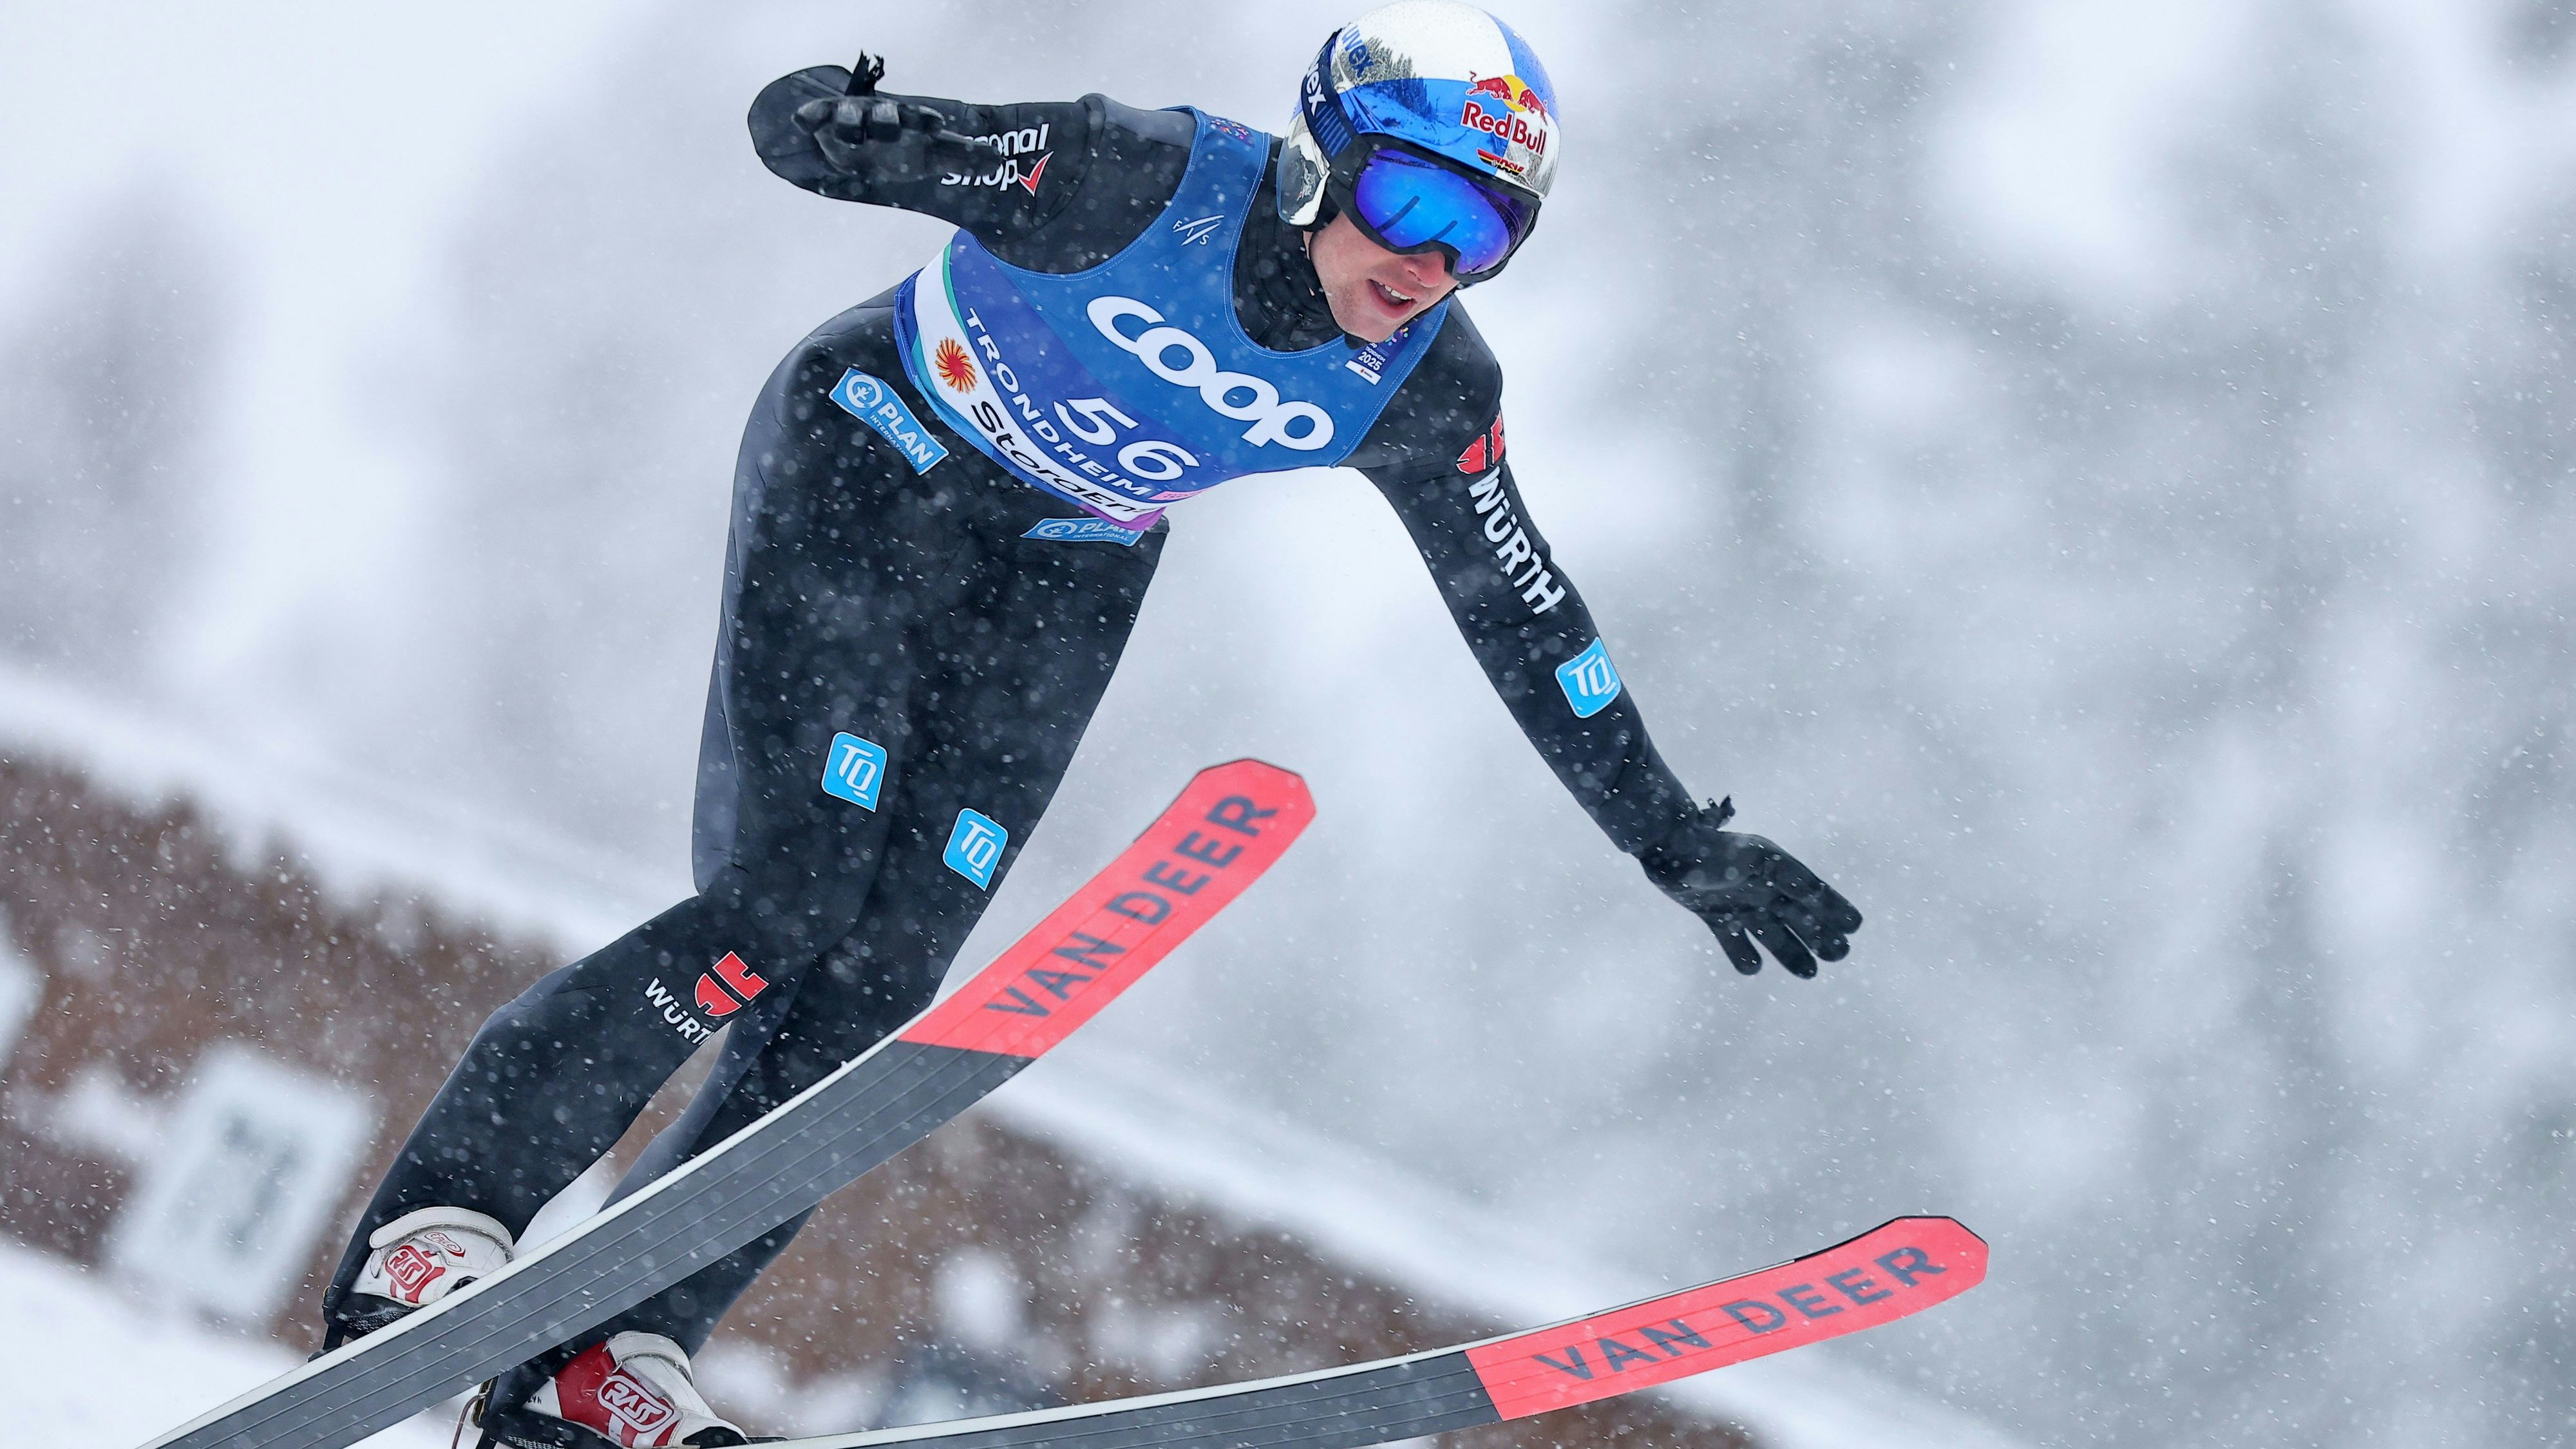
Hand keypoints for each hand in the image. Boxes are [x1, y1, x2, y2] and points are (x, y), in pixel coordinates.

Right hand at [792, 52, 1001, 181]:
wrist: (866, 151)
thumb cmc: (904, 150)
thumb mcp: (932, 157)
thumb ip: (961, 157)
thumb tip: (997, 160)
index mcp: (908, 120)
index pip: (918, 118)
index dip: (923, 121)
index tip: (932, 126)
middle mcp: (880, 114)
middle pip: (884, 113)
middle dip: (887, 121)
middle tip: (889, 134)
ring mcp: (853, 116)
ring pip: (850, 114)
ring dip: (850, 122)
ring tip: (851, 135)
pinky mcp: (826, 122)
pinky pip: (817, 115)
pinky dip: (810, 115)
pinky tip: (803, 122)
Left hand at [1639, 798, 1862, 977]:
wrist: (1668, 848)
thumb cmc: (1716, 851)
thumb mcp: (1760, 861)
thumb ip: (1791, 878)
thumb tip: (1821, 896)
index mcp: (1776, 869)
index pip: (1813, 892)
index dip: (1834, 909)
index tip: (1855, 927)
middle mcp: (1761, 887)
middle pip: (1798, 917)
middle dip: (1819, 936)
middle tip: (1839, 955)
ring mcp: (1738, 903)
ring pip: (1772, 934)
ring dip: (1791, 952)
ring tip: (1810, 972)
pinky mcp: (1714, 916)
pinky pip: (1735, 941)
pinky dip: (1743, 955)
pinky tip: (1753, 967)